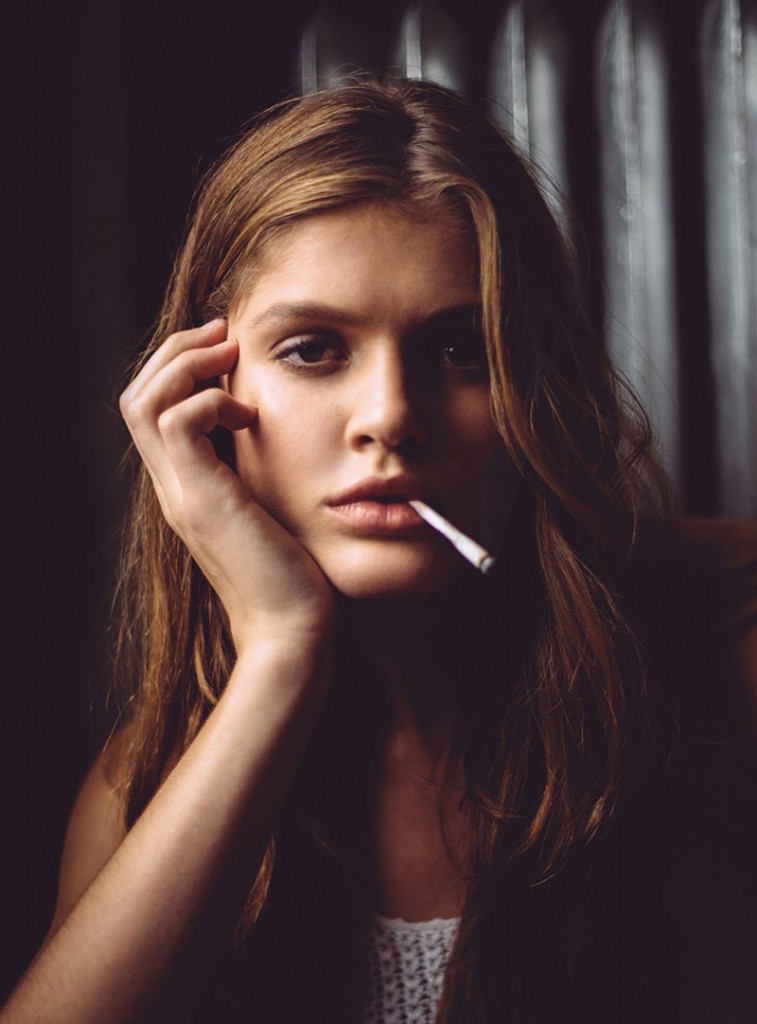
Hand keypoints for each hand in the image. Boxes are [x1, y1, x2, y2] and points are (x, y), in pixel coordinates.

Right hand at [119, 320, 335, 653]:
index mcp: (187, 485)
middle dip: (177, 351)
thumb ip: (259, 469)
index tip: (228, 349)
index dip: (181, 366)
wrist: (293, 630)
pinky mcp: (201, 500)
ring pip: (144, 401)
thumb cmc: (295, 573)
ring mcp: (181, 493)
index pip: (153, 408)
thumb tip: (272, 424)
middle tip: (225, 335)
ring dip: (187, 364)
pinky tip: (249, 415)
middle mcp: (173, 486)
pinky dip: (210, 400)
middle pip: (137, 395)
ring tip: (231, 358)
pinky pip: (178, 423)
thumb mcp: (272, 507)